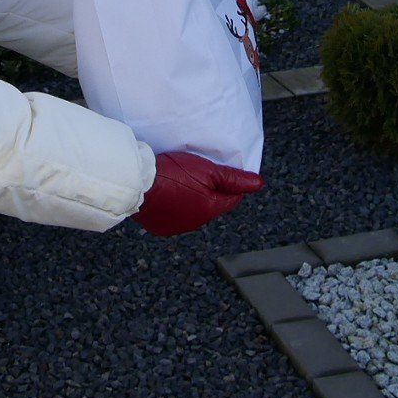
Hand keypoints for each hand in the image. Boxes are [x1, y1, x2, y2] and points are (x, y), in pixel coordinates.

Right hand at [133, 151, 263, 236]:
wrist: (138, 183)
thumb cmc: (174, 174)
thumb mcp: (207, 170)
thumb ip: (233, 178)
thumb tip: (259, 184)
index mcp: (211, 210)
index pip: (232, 198)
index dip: (230, 184)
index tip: (221, 171)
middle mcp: (196, 223)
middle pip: (211, 205)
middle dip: (210, 192)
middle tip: (199, 173)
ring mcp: (176, 228)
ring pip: (192, 212)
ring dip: (191, 200)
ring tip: (180, 182)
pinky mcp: (160, 227)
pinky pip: (173, 217)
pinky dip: (174, 207)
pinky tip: (167, 194)